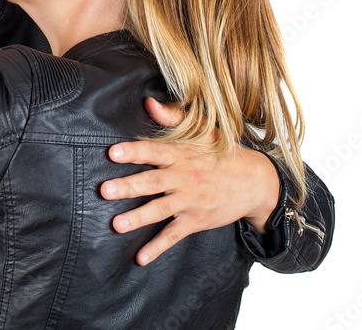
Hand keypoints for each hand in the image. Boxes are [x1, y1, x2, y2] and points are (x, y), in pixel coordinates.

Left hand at [100, 98, 279, 265]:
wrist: (256, 182)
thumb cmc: (224, 154)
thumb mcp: (204, 132)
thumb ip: (173, 116)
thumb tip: (149, 103)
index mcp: (182, 154)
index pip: (154, 151)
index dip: (133, 152)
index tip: (113, 153)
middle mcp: (183, 177)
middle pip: (152, 182)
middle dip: (128, 186)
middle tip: (105, 190)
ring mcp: (189, 200)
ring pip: (160, 209)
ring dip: (138, 217)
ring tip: (117, 224)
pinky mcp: (196, 220)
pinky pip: (174, 235)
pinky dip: (157, 247)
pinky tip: (140, 258)